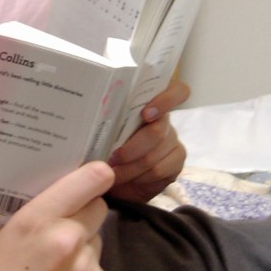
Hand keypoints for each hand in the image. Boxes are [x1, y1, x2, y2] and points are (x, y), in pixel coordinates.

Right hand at [0, 161, 113, 270]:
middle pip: (98, 208)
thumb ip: (34, 216)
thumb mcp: (2, 240)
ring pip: (97, 241)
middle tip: (64, 229)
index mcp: (37, 220)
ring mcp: (88, 269)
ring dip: (83, 248)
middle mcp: (68, 240)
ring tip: (55, 270)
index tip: (98, 173)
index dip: (96, 175)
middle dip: (84, 213)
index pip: (90, 180)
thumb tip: (58, 198)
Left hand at [106, 79, 189, 203]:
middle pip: (157, 131)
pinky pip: (159, 170)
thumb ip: (108, 122)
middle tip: (112, 158)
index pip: (176, 91)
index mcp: (148, 104)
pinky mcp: (177, 161)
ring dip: (131, 167)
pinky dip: (140, 177)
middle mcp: (165, 121)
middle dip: (131, 149)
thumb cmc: (107, 149)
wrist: (118, 179)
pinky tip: (130, 179)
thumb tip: (94, 116)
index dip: (166, 100)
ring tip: (114, 173)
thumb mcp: (104, 133)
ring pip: (154, 154)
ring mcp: (173, 141)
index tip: (146, 114)